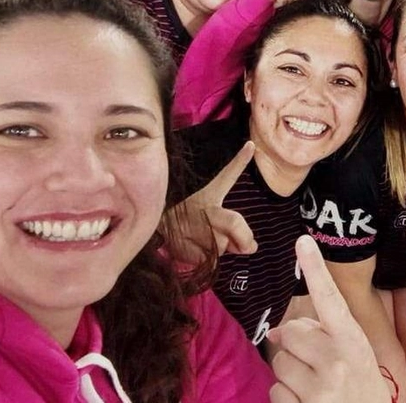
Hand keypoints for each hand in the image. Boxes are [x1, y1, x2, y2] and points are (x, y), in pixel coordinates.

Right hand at [171, 141, 257, 263]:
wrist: (152, 232)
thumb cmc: (190, 226)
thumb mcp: (216, 226)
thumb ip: (239, 234)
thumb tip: (252, 248)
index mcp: (210, 196)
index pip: (227, 177)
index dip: (240, 161)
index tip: (251, 145)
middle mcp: (204, 207)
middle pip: (234, 222)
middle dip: (244, 237)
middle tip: (246, 246)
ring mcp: (193, 225)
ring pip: (222, 246)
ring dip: (221, 250)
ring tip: (202, 241)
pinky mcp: (183, 244)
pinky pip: (208, 259)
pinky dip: (207, 260)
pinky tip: (193, 250)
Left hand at [268, 236, 390, 402]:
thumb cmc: (362, 387)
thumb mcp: (355, 355)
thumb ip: (324, 335)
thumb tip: (278, 330)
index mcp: (353, 341)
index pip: (330, 299)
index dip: (315, 269)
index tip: (302, 242)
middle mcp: (337, 361)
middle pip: (290, 333)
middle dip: (294, 345)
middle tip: (314, 361)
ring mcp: (319, 388)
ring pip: (279, 364)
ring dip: (289, 373)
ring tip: (314, 385)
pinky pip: (275, 392)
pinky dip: (287, 397)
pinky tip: (308, 402)